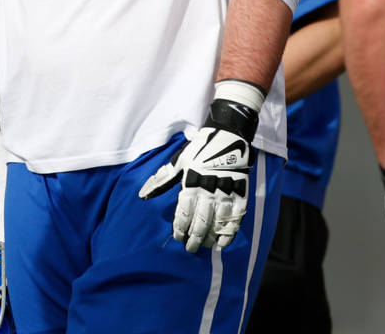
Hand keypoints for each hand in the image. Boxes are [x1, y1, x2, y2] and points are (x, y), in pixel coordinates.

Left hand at [139, 81, 262, 252]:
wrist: (228, 136)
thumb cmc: (199, 150)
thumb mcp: (178, 162)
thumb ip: (162, 181)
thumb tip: (143, 195)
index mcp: (191, 184)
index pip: (184, 214)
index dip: (180, 229)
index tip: (178, 237)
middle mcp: (208, 192)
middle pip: (200, 223)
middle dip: (194, 239)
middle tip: (190, 248)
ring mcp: (226, 194)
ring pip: (217, 224)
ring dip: (210, 238)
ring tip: (205, 246)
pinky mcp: (241, 194)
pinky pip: (235, 219)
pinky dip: (229, 233)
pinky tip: (223, 243)